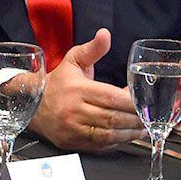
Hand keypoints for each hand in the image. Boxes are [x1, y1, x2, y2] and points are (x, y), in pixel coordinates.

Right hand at [28, 29, 144, 150]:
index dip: (131, 102)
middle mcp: (73, 110)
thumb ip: (93, 49)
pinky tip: (125, 135)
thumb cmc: (57, 82)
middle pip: (112, 117)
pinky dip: (116, 141)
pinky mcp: (71, 142)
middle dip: (135, 119)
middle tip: (148, 117)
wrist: (32, 103)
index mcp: (76, 89)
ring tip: (141, 128)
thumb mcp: (73, 61)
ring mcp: (71, 128)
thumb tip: (105, 34)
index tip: (142, 102)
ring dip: (129, 133)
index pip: (110, 97)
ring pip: (108, 134)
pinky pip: (99, 145)